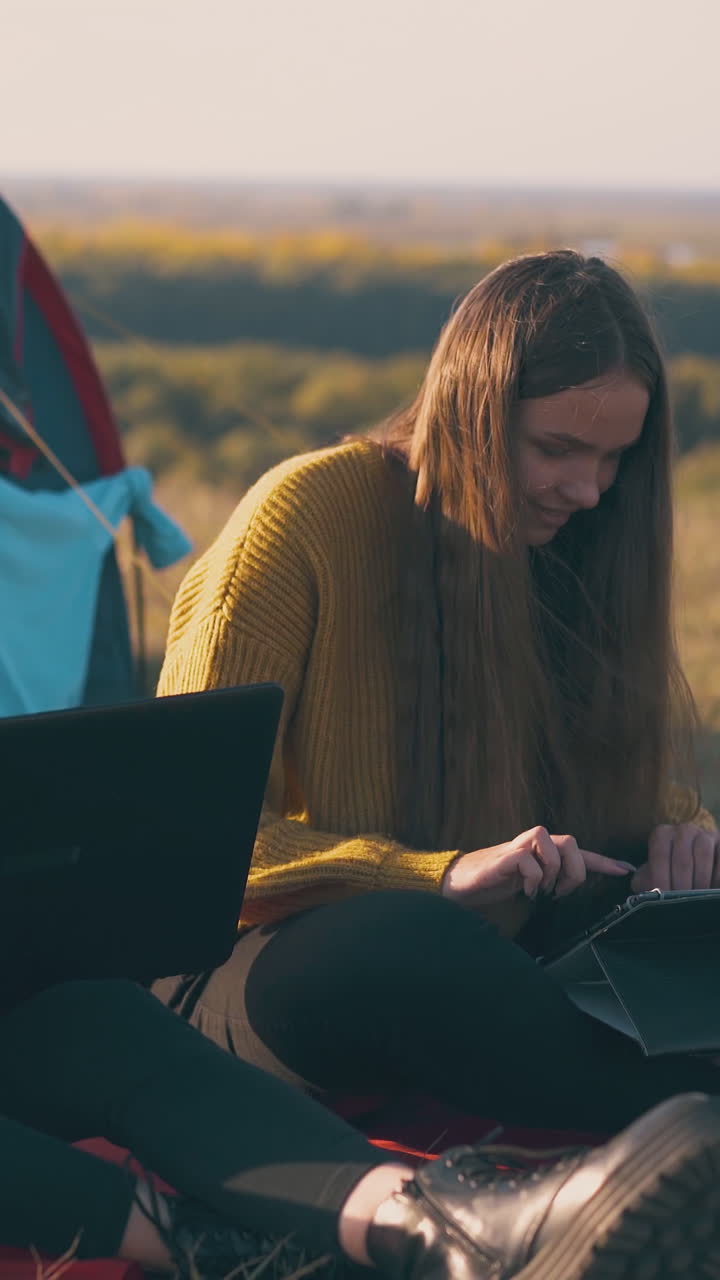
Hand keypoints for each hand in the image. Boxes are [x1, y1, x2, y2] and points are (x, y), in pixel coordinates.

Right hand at [441, 826, 632, 908]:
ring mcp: (520, 846)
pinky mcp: (506, 856)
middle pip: (572, 843)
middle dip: (574, 870)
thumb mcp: (532, 881)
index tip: (626, 870)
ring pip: (556, 846)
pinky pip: (531, 862)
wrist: (462, 882)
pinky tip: (526, 891)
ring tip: (541, 890)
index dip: (604, 861)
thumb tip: (572, 887)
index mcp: (544, 849)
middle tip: (560, 891)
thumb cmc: (497, 880)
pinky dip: (534, 881)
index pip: (580, 852)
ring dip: (553, 874)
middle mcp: (535, 843)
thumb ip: (551, 879)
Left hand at [631, 824, 719, 891]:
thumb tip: (648, 893)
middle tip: (681, 904)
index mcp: (662, 834)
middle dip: (681, 886)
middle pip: (682, 860)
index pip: (659, 856)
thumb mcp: (651, 876)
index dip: (661, 879)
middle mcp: (683, 830)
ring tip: (696, 899)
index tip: (663, 897)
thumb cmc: (667, 874)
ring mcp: (705, 834)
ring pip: (704, 857)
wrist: (690, 870)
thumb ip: (644, 881)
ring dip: (700, 882)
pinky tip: (711, 890)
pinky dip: (716, 876)